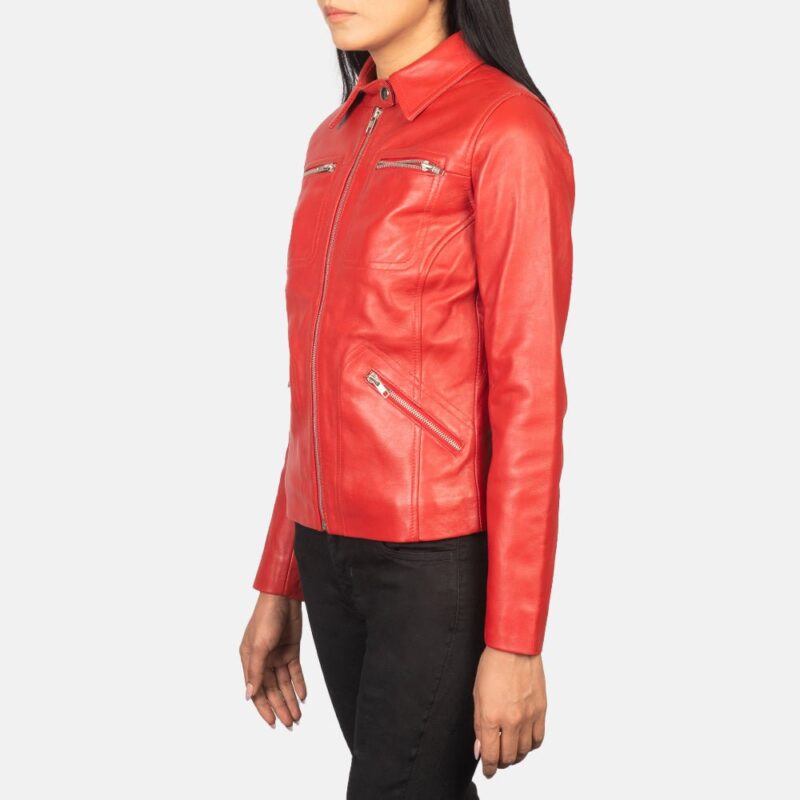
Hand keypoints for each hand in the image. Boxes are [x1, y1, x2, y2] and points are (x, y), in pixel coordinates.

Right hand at [240, 592, 306, 728]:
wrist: (283, 598)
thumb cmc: (265, 618)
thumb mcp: (259, 646)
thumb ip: (256, 671)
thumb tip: (249, 695)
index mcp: (249, 661)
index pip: (257, 691)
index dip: (264, 708)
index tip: (272, 723)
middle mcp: (263, 661)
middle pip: (272, 690)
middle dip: (281, 707)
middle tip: (290, 723)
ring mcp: (277, 656)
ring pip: (284, 684)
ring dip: (291, 699)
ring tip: (298, 715)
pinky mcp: (291, 650)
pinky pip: (295, 671)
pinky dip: (299, 684)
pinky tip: (303, 696)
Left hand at [472, 646, 546, 777]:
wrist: (515, 647)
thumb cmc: (493, 665)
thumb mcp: (477, 695)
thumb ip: (479, 725)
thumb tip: (480, 748)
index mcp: (492, 717)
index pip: (490, 754)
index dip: (488, 767)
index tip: (487, 770)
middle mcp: (512, 720)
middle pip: (508, 756)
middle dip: (500, 762)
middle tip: (496, 758)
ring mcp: (528, 716)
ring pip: (524, 751)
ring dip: (516, 755)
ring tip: (510, 750)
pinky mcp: (541, 710)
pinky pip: (538, 738)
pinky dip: (531, 745)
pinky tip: (525, 740)